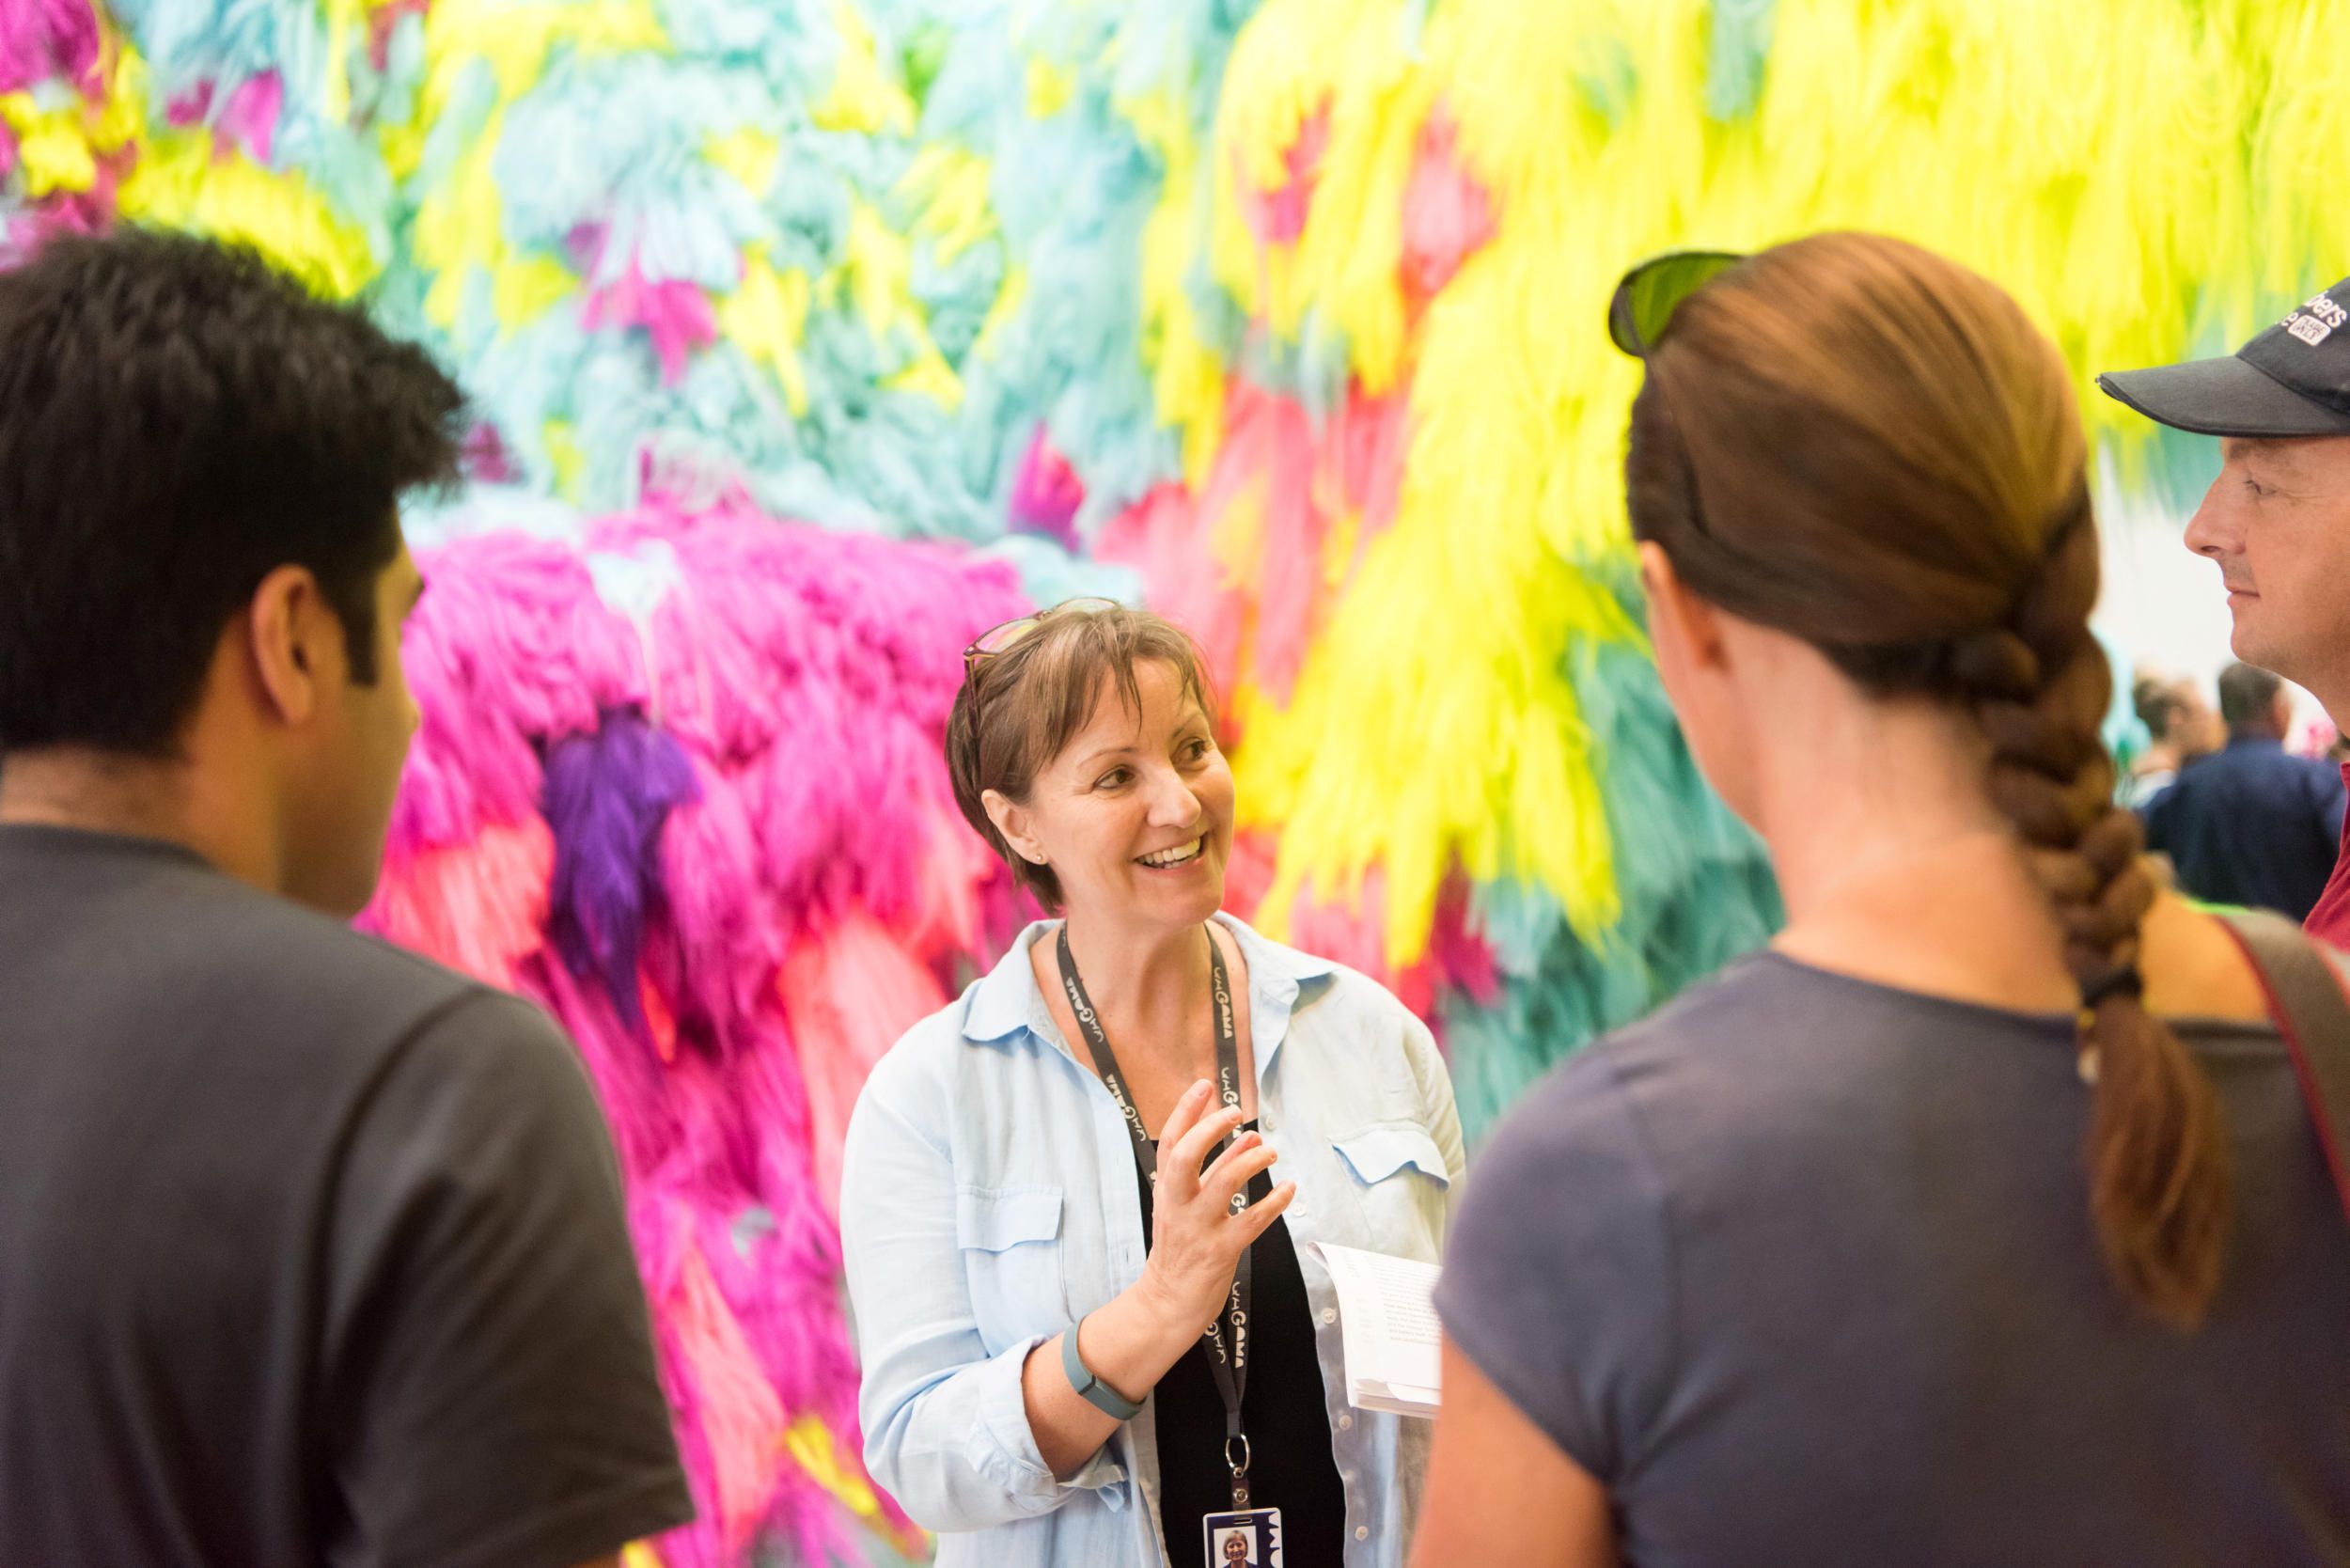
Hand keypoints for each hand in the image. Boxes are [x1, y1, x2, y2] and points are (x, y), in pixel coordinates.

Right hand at [1135, 1080, 1294, 1336]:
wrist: (1167, 1301)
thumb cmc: (1181, 1248)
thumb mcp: (1186, 1205)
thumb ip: (1214, 1171)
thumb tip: (1248, 1137)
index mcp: (1167, 1190)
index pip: (1171, 1143)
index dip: (1185, 1111)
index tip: (1204, 1086)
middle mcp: (1178, 1205)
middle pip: (1186, 1156)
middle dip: (1212, 1129)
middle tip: (1236, 1114)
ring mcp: (1199, 1228)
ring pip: (1224, 1183)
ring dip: (1250, 1160)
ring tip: (1270, 1151)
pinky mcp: (1221, 1251)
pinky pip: (1252, 1220)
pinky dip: (1275, 1201)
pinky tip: (1289, 1188)